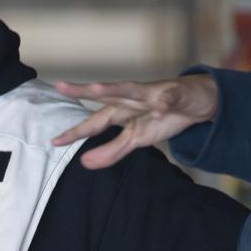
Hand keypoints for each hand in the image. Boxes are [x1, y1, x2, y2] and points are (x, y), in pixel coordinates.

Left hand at [51, 75, 218, 168]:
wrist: (196, 102)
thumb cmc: (162, 117)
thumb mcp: (135, 139)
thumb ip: (111, 151)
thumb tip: (84, 163)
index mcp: (121, 111)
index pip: (94, 121)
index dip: (75, 131)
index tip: (54, 141)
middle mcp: (131, 98)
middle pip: (105, 95)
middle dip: (84, 92)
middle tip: (61, 87)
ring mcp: (153, 94)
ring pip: (132, 90)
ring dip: (116, 90)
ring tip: (97, 89)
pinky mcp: (174, 95)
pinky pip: (167, 100)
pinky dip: (163, 104)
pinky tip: (158, 109)